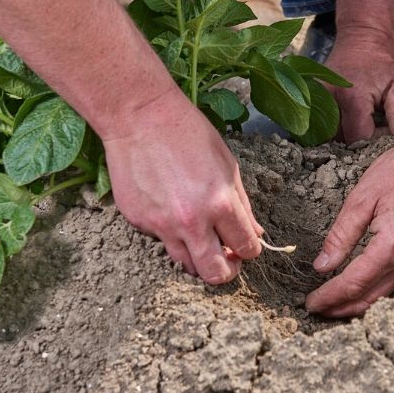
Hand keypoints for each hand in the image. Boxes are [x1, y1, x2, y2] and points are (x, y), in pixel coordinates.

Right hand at [102, 88, 262, 283]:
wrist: (140, 118)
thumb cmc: (188, 133)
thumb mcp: (227, 164)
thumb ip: (242, 204)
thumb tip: (255, 233)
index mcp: (220, 203)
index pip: (246, 247)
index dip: (250, 250)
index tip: (245, 245)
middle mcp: (191, 221)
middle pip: (215, 274)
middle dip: (227, 271)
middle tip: (227, 259)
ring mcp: (161, 225)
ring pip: (186, 264)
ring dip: (198, 256)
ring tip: (200, 236)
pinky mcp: (138, 222)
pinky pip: (160, 240)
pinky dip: (170, 233)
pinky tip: (169, 207)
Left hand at [305, 126, 393, 316]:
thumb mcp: (362, 198)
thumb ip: (341, 235)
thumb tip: (322, 266)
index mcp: (392, 246)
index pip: (354, 284)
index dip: (330, 297)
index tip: (310, 303)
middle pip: (371, 298)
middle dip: (341, 308)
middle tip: (316, 310)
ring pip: (385, 294)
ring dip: (358, 303)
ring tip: (332, 303)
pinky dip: (375, 291)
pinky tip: (360, 286)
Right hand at [325, 25, 393, 142]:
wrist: (363, 36)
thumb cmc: (384, 61)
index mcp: (352, 99)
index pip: (359, 139)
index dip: (374, 142)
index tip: (385, 130)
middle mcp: (329, 100)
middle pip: (341, 140)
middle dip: (360, 141)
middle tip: (377, 125)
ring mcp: (317, 98)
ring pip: (330, 134)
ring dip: (347, 134)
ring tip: (365, 120)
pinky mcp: (314, 97)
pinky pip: (323, 123)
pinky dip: (337, 127)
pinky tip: (352, 117)